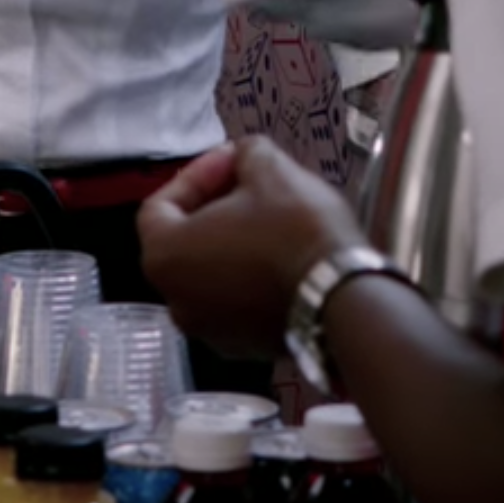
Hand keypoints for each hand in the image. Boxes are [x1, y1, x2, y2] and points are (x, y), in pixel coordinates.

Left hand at [137, 138, 368, 358]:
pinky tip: (284, 255)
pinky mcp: (244, 347)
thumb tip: (246, 156)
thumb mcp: (271, 170)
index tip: (233, 159)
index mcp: (165, 256)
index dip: (198, 174)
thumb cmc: (294, 230)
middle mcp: (176, 300)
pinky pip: (238, 301)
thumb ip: (246, 154)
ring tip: (272, 217)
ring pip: (213, 273)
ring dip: (235, 242)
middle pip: (186, 241)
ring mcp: (209, 330)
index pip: (161, 205)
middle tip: (251, 183)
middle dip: (217, 206)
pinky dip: (251, 276)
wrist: (342, 297)